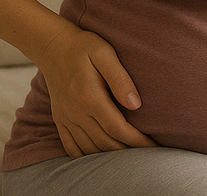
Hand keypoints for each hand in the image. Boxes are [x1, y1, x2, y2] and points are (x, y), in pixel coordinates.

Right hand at [36, 26, 156, 157]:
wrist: (53, 47)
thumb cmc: (84, 47)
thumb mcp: (105, 54)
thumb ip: (120, 79)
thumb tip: (136, 104)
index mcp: (89, 97)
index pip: (117, 128)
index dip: (137, 141)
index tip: (153, 148)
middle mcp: (75, 112)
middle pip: (105, 143)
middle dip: (128, 152)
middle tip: (147, 155)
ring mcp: (65, 118)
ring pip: (89, 148)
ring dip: (110, 157)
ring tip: (130, 157)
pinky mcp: (60, 119)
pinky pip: (71, 146)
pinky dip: (86, 156)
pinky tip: (100, 158)